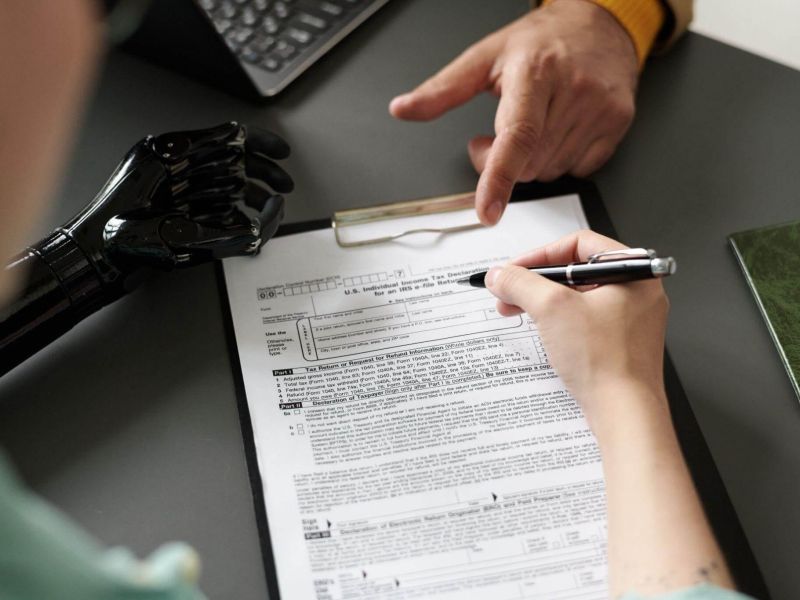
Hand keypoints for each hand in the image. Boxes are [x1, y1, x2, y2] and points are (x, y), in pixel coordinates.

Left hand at [66, 121, 292, 274]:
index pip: (230, 140)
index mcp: (183, 155)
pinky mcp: (196, 232)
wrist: (104, 257)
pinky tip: (256, 226)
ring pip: (237, 194)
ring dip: (259, 199)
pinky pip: (231, 223)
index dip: (260, 142)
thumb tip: (237, 133)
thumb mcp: (162, 160)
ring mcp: (194, 205)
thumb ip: (203, 144)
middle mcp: (190, 177)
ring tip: (272, 208)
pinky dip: (249, 224)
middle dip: (267, 174)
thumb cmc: (121, 212)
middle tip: (285, 184)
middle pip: (239, 168)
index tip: (282, 152)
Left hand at [390, 0, 637, 224]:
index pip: (517, 136)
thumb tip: (403, 109)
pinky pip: (578, 169)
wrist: (601, 24)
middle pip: (528, 163)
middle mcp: (573, 90)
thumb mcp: (486, 57)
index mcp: (536, 73)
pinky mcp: (617, 124)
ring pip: (550, 171)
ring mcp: (600, 109)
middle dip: (502, 162)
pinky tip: (555, 132)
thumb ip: (442, 89)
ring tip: (528, 127)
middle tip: (492, 135)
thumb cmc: (542, 40)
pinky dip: (558, 161)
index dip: (499, 178)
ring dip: (529, 163)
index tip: (487, 210)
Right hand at [484, 230, 668, 432]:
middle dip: (536, 281)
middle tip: (510, 290)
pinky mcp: (620, 342)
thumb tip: (500, 274)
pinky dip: (558, 320)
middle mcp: (637, 291)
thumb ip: (520, 283)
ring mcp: (630, 319)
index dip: (541, 254)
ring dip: (542, 301)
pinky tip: (539, 330)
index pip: (579, 243)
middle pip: (576, 271)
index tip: (515, 268)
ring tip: (515, 310)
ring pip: (578, 296)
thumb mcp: (552, 309)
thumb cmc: (606, 363)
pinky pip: (584, 319)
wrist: (625, 413)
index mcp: (634, 271)